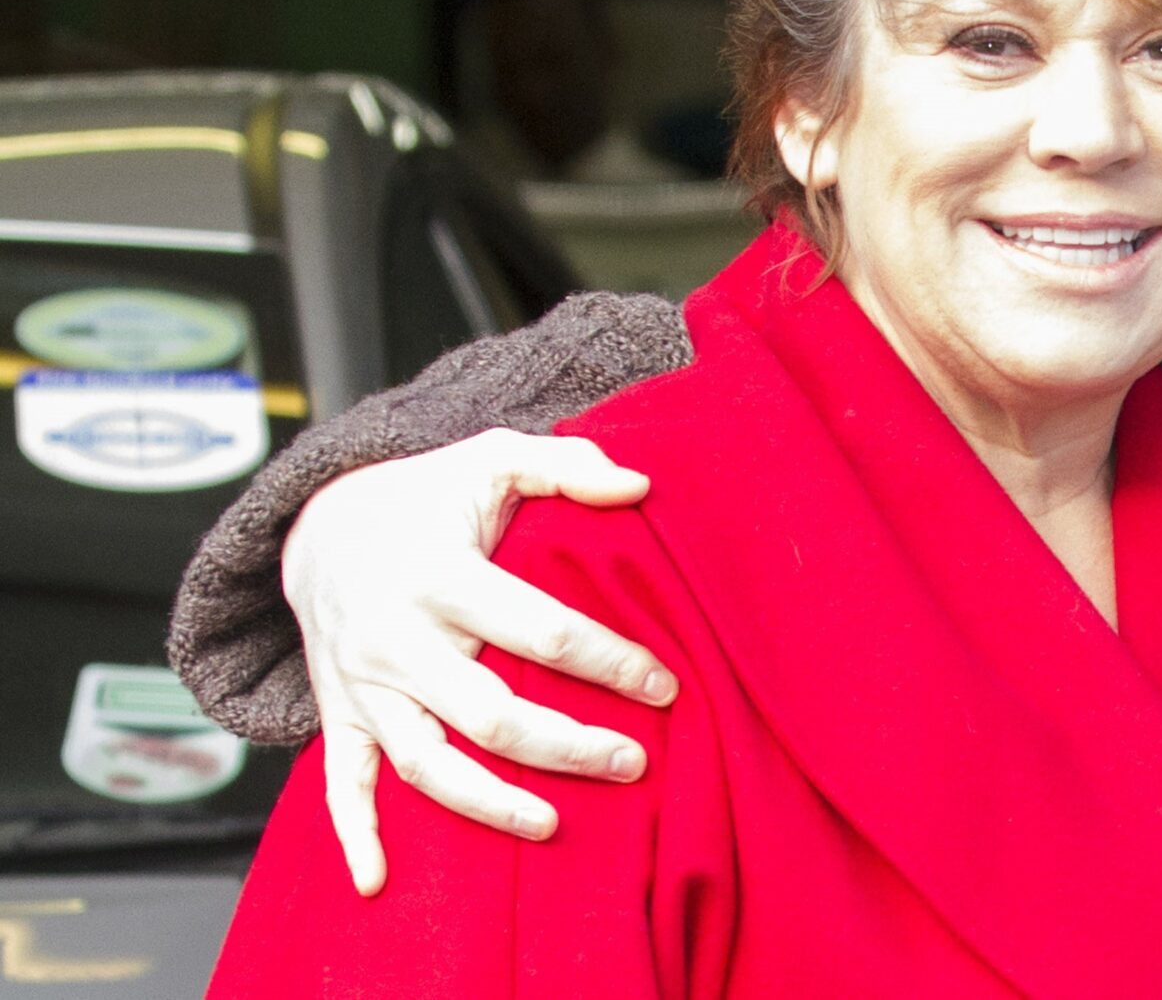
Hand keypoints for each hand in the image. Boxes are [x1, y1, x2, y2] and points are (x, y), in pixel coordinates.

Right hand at [280, 429, 676, 894]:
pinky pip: (340, 785)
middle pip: (490, 713)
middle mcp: (396, 639)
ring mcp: (363, 686)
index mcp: (440, 576)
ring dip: (488, 802)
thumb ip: (567, 465)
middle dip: (567, 746)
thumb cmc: (427, 495)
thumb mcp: (491, 458)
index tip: (665, 686)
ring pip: (426, 763)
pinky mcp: (339, 715)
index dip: (609, 662)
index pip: (542, 631)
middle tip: (635, 762)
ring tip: (555, 824)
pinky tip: (379, 883)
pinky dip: (354, 836)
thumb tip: (639, 484)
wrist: (317, 524)